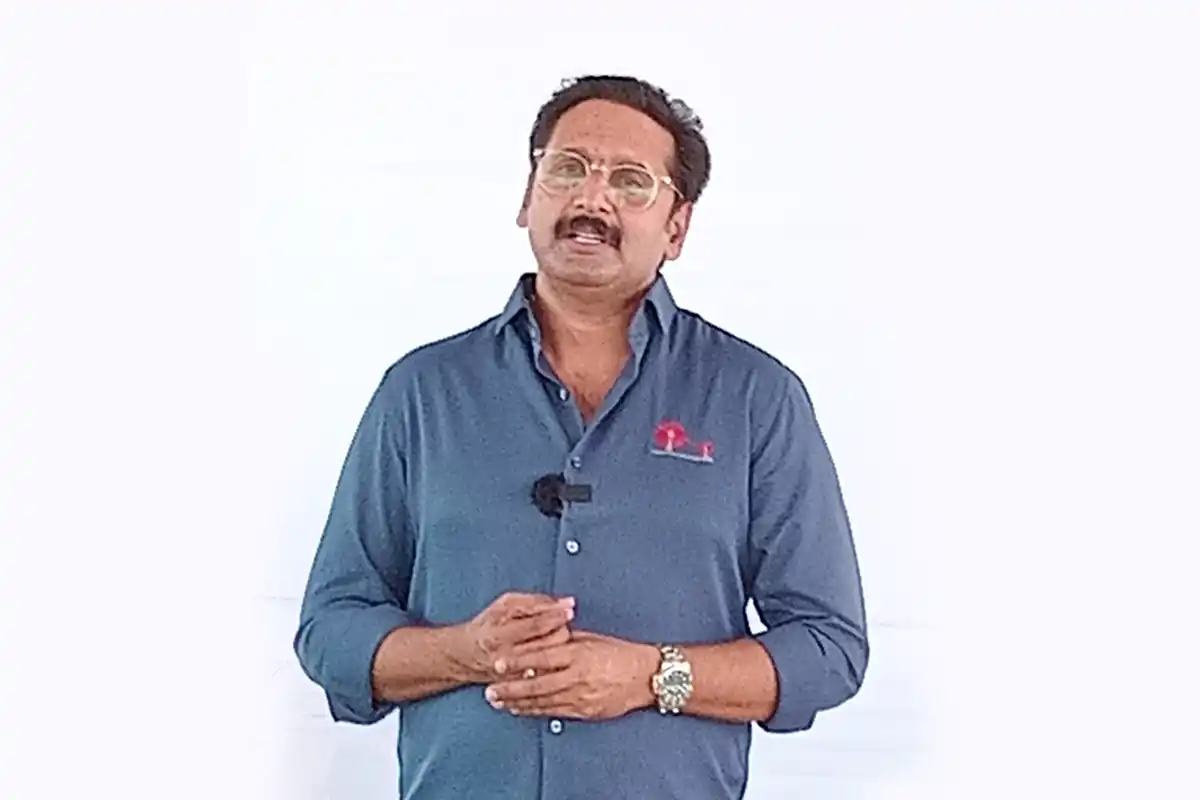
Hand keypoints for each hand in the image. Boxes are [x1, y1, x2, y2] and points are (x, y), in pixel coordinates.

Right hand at [452, 592, 574, 683]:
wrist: (468, 656)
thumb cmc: (490, 624)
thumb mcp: (506, 605)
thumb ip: (536, 602)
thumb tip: (567, 602)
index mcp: (499, 635)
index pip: (535, 626)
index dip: (555, 616)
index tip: (569, 610)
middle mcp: (506, 658)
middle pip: (548, 645)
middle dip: (560, 631)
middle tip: (561, 624)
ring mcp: (513, 676)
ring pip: (551, 662)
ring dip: (560, 648)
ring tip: (557, 638)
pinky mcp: (520, 688)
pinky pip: (547, 676)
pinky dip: (554, 665)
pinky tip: (555, 656)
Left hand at [484, 631, 659, 720]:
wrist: (647, 676)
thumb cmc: (620, 653)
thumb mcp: (592, 639)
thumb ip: (565, 641)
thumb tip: (541, 638)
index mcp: (578, 653)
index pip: (541, 657)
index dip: (518, 661)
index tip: (499, 663)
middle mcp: (577, 676)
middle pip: (536, 684)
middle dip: (510, 689)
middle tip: (490, 691)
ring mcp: (580, 696)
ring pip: (542, 701)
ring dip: (518, 703)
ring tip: (499, 702)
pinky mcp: (585, 711)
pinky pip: (555, 712)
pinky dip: (536, 711)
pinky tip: (521, 710)